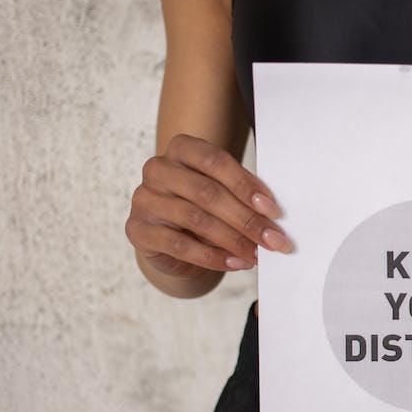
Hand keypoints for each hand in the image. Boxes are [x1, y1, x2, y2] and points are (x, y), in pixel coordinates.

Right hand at [125, 134, 293, 278]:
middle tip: (274, 240)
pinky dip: (212, 257)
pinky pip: (179, 245)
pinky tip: (235, 263)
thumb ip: (242, 197)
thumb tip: (273, 217)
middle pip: (207, 192)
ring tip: (257, 255)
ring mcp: (144, 199)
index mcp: (181, 149)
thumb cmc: (204, 209)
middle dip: (246, 219)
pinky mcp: (138, 230)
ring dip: (233, 240)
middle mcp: (158, 169)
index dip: (245, 185)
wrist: (173, 241)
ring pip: (195, 219)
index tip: (274, 210)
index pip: (214, 160)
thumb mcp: (223, 195)